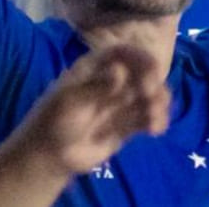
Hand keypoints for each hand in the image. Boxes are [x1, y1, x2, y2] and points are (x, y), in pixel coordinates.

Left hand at [21, 45, 169, 175]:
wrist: (50, 155)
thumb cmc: (54, 120)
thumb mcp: (71, 101)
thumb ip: (96, 87)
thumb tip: (120, 71)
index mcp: (96, 67)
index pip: (123, 54)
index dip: (140, 58)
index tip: (152, 71)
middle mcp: (112, 81)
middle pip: (141, 73)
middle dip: (153, 83)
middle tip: (152, 96)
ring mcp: (120, 103)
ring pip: (148, 96)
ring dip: (158, 103)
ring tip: (154, 118)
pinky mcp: (127, 125)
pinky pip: (147, 118)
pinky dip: (156, 120)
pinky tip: (155, 129)